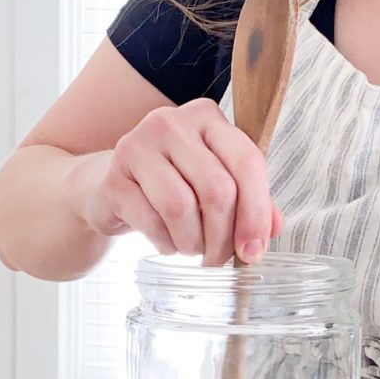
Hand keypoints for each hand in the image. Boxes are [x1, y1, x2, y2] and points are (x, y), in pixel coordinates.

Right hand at [72, 98, 283, 265]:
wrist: (106, 191)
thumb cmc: (170, 187)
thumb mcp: (213, 188)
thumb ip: (249, 202)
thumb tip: (273, 230)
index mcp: (207, 118)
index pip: (247, 162)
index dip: (256, 213)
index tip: (254, 251)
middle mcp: (172, 122)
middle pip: (217, 190)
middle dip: (222, 238)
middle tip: (218, 260)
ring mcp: (137, 145)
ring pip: (181, 207)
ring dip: (192, 243)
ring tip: (191, 249)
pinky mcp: (112, 177)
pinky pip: (151, 222)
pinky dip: (165, 244)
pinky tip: (167, 244)